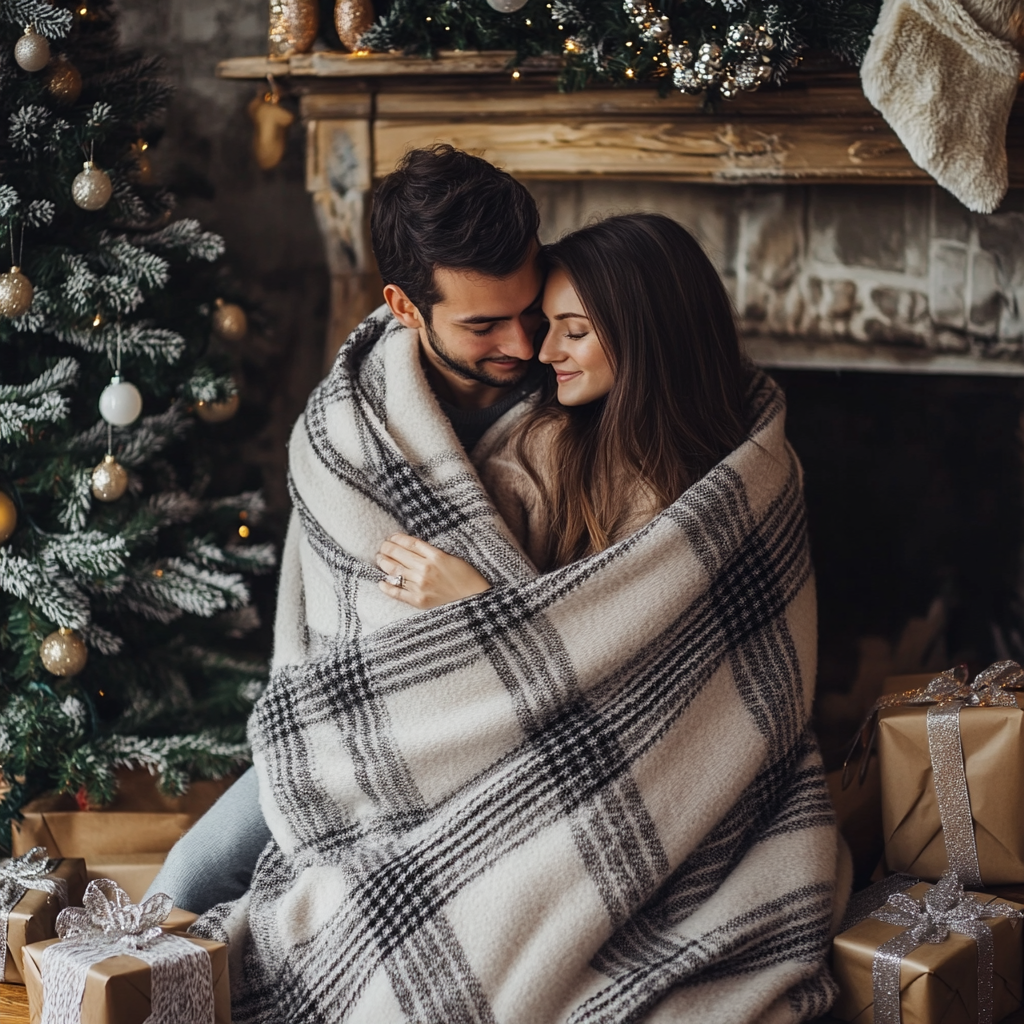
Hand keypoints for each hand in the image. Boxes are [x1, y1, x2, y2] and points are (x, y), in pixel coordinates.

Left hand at [376, 534, 490, 608]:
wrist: (476, 602)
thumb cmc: (468, 579)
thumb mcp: (454, 559)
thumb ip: (435, 553)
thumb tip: (415, 548)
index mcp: (436, 556)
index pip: (410, 543)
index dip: (398, 539)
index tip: (391, 537)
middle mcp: (426, 569)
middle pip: (399, 555)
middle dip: (387, 549)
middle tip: (381, 547)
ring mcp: (421, 585)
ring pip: (395, 571)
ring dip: (384, 564)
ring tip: (379, 559)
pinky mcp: (419, 600)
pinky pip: (398, 592)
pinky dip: (387, 587)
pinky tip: (381, 582)